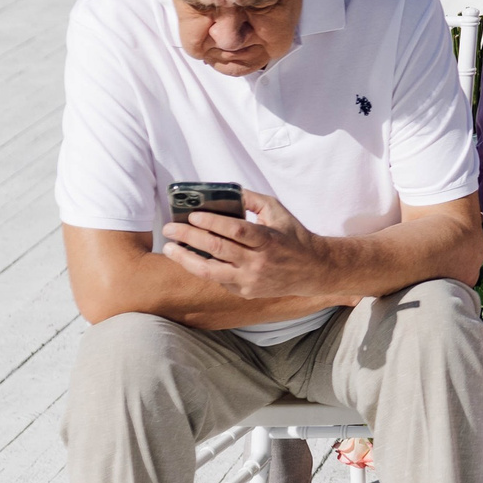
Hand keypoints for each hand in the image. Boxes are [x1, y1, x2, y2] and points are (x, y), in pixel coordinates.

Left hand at [162, 191, 340, 297]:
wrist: (312, 269)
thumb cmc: (293, 236)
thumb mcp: (278, 212)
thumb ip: (252, 200)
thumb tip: (225, 191)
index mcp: (268, 239)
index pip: (235, 230)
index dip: (212, 222)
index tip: (192, 215)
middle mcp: (258, 262)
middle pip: (217, 249)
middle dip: (189, 236)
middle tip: (170, 228)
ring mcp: (251, 279)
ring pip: (210, 271)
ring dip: (185, 259)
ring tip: (169, 248)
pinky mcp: (245, 291)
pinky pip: (218, 279)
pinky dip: (202, 268)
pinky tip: (190, 259)